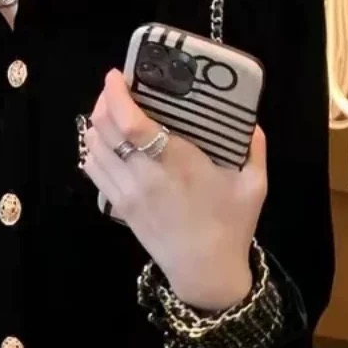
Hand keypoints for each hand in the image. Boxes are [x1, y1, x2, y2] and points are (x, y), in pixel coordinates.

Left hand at [82, 69, 265, 310]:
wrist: (205, 271)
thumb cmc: (232, 225)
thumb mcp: (254, 183)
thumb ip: (253, 145)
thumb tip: (248, 117)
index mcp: (177, 165)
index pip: (132, 125)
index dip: (117, 95)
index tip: (117, 75)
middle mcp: (143, 176)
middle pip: (104, 129)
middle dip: (104, 101)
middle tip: (118, 88)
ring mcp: (125, 193)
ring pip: (93, 147)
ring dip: (98, 123)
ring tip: (113, 110)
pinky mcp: (117, 206)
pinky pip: (92, 169)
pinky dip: (93, 148)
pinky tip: (108, 140)